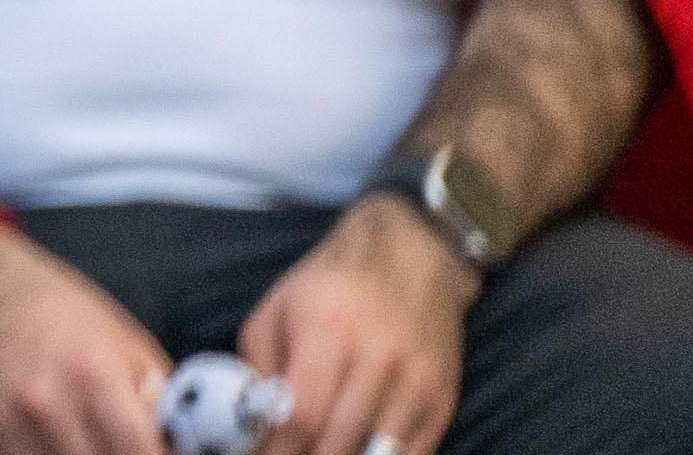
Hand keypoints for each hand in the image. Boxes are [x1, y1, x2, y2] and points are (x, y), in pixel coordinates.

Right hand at [0, 227, 176, 454]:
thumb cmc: (56, 314)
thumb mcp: (123, 343)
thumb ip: (161, 403)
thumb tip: (189, 447)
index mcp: (89, 371)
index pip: (140, 454)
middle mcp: (41, 402)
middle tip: (121, 444)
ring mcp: (0, 426)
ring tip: (87, 441)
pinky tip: (52, 444)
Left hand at [242, 197, 467, 454]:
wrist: (410, 258)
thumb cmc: (330, 285)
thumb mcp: (276, 310)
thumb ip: (258, 367)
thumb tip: (249, 425)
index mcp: (327, 330)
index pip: (302, 413)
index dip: (276, 448)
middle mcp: (378, 358)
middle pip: (338, 442)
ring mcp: (417, 382)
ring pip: (377, 454)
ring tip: (315, 453)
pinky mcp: (443, 400)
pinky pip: (414, 454)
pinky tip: (355, 451)